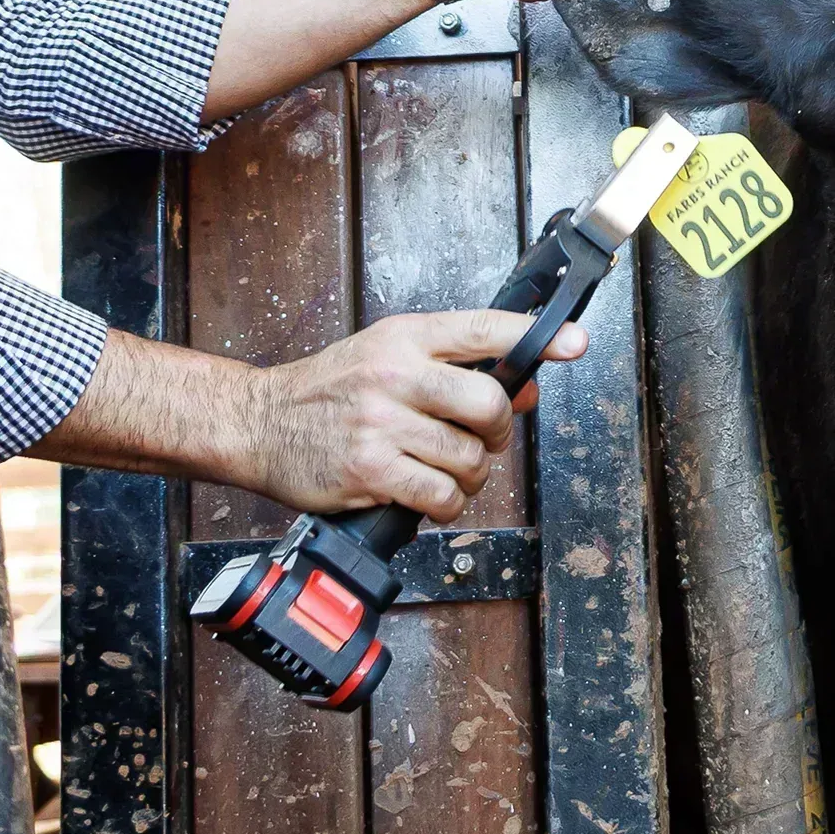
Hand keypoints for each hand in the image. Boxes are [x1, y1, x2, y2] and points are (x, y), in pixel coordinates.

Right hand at [231, 310, 587, 518]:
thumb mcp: (390, 359)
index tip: (573, 342)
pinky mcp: (370, 470)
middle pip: (488, 403)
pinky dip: (446, 505)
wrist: (261, 423)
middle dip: (497, 431)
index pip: (484, 328)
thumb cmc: (330, 391)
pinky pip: (441, 496)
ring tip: (443, 470)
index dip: (536, 336)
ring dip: (469, 475)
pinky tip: (428, 495)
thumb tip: (526, 387)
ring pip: (469, 458)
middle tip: (482, 439)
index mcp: (405, 337)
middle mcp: (395, 374)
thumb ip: (455, 369)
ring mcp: (381, 423)